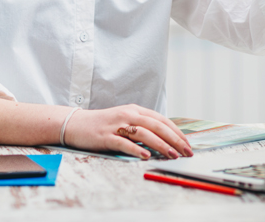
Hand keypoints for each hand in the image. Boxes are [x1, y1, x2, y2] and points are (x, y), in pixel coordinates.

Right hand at [63, 104, 191, 158]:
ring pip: (144, 134)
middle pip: (157, 126)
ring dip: (161, 145)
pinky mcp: (106, 136)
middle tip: (186, 152)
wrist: (76, 124)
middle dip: (174, 140)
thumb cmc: (104, 124)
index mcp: (136, 110)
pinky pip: (124, 143)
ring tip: (172, 155)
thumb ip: (143, 126)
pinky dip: (136, 149)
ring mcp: (117, 125)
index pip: (162, 120)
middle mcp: (128, 114)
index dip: (177, 132)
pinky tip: (146, 156)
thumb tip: (165, 139)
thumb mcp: (126, 119)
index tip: (187, 144)